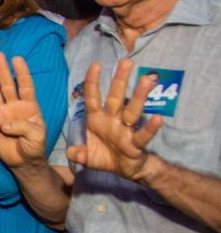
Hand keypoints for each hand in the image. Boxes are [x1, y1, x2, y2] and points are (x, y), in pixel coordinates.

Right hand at [0, 53, 48, 168]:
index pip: (26, 86)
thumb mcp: (36, 137)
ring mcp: (2, 113)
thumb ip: (23, 127)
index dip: (22, 72)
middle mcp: (14, 106)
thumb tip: (4, 123)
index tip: (16, 59)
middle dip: (2, 70)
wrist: (24, 162)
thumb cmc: (35, 147)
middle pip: (7, 85)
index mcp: (29, 106)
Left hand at [65, 60, 162, 180]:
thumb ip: (76, 153)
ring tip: (147, 79)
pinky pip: (143, 135)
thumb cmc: (104, 156)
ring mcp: (125, 131)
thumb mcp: (84, 156)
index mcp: (97, 119)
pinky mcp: (135, 144)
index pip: (93, 97)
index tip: (96, 64)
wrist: (123, 171)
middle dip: (120, 79)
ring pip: (132, 110)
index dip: (93, 82)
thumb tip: (74, 154)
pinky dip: (150, 128)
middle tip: (126, 61)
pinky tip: (158, 119)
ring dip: (139, 95)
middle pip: (116, 97)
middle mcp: (112, 121)